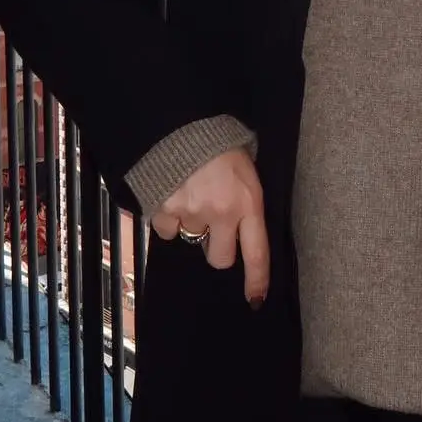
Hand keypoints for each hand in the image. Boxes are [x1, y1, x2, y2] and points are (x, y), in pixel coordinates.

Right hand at [148, 149, 269, 306]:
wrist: (182, 122)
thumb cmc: (220, 140)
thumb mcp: (246, 166)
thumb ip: (245, 199)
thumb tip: (240, 222)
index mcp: (248, 202)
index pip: (257, 254)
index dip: (256, 280)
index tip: (255, 300)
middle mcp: (222, 214)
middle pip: (220, 258)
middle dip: (216, 246)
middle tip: (213, 223)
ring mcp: (192, 214)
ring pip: (191, 240)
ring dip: (191, 224)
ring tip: (191, 192)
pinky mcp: (164, 210)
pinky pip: (167, 229)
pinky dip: (168, 216)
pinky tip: (171, 192)